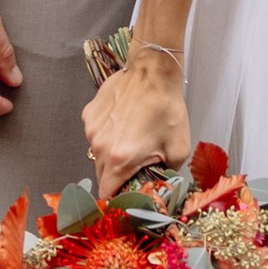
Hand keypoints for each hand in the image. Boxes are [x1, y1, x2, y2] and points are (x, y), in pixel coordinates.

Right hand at [83, 50, 189, 201]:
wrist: (153, 71)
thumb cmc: (167, 108)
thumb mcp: (178, 148)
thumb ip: (166, 174)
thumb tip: (160, 184)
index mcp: (120, 159)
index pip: (107, 193)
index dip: (116, 197)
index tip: (126, 194)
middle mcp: (100, 146)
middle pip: (101, 174)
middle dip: (115, 176)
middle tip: (133, 167)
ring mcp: (92, 129)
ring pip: (97, 153)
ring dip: (110, 153)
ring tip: (130, 138)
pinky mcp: (88, 114)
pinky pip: (95, 134)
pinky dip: (106, 134)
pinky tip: (123, 122)